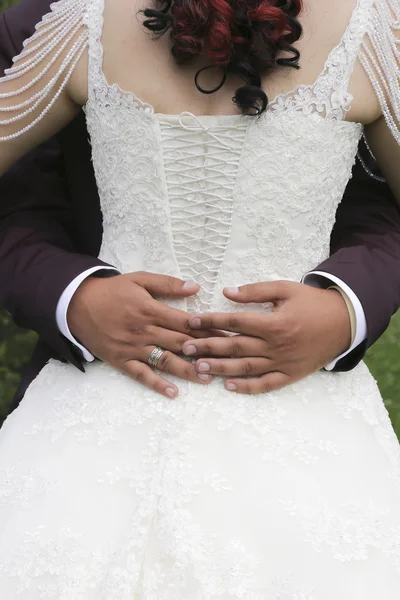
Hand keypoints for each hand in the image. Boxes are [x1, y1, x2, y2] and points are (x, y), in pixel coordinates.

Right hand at [67, 272, 218, 397]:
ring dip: (187, 370)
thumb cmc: (112, 291)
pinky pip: (141, 374)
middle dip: (204, 351)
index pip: (186, 322)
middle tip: (226, 360)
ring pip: (164, 360)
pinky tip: (173, 392)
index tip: (227, 335)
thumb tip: (195, 287)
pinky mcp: (121, 360)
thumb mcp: (139, 279)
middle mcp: (145, 330)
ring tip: (207, 378)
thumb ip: (167, 284)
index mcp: (151, 310)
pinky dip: (157, 384)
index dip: (208, 329)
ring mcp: (133, 347)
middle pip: (180, 342)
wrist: (78, 304)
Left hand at [183, 280, 351, 393]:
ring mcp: (283, 363)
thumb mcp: (286, 289)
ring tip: (199, 368)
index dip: (211, 321)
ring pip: (246, 368)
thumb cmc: (312, 302)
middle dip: (208, 347)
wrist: (344, 322)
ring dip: (221, 368)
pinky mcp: (291, 375)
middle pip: (235, 347)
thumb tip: (227, 292)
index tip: (192, 321)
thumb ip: (256, 291)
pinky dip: (248, 388)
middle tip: (186, 348)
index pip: (234, 322)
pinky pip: (266, 385)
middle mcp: (276, 346)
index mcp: (273, 323)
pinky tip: (229, 387)